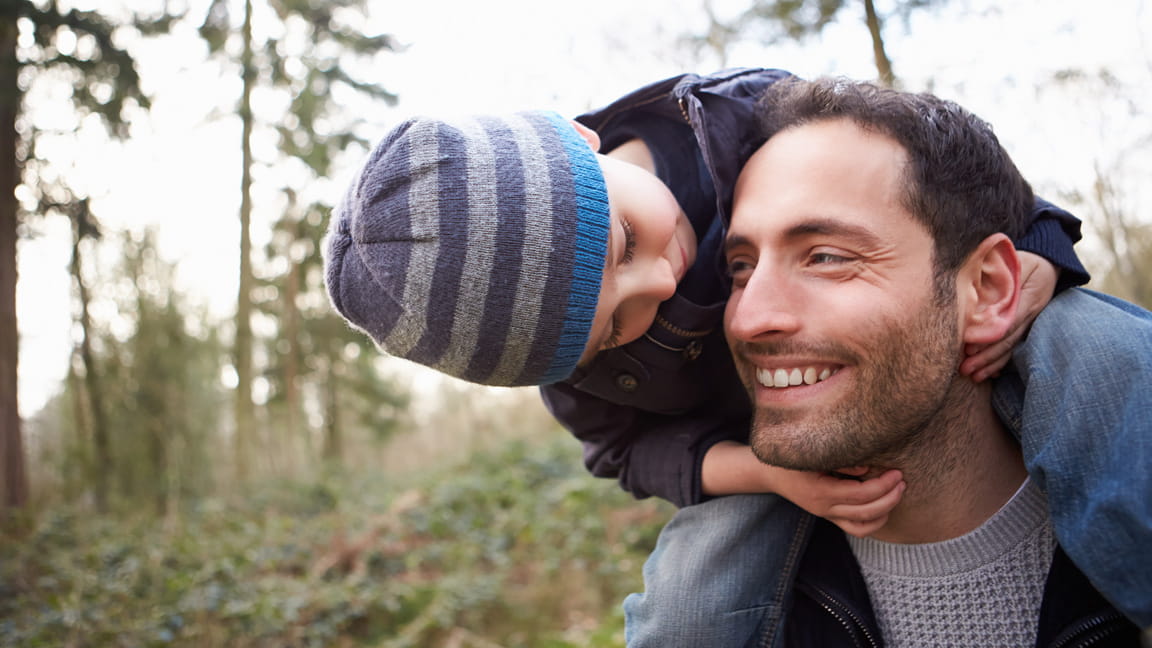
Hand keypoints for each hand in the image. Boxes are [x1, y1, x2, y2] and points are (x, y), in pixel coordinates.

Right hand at [775, 467, 904, 537]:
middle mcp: (824, 508)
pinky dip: (874, 521)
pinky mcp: (829, 516)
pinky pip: (856, 528)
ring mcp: (826, 515)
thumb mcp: (811, 453)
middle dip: (890, 498)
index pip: (860, 495)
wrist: (769, 473)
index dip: (883, 485)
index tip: (897, 472)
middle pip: (866, 512)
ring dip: (885, 513)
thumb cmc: (790, 457)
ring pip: (862, 527)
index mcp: (820, 491)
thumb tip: (867, 467)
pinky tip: (884, 506)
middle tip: (903, 482)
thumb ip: (840, 461)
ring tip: (896, 494)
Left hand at [960, 251, 1056, 381]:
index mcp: (1029, 295)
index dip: (990, 335)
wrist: (1050, 262)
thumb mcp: (1016, 261)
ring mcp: (1031, 322)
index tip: (969, 346)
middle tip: (965, 369)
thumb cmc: (1025, 260)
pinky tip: (989, 375)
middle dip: (987, 356)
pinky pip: (1015, 347)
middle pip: (1008, 339)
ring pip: (1011, 347)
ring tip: (974, 377)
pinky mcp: (1027, 327)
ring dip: (992, 364)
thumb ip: (998, 273)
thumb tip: (971, 288)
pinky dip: (1002, 362)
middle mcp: (1031, 312)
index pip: (1008, 320)